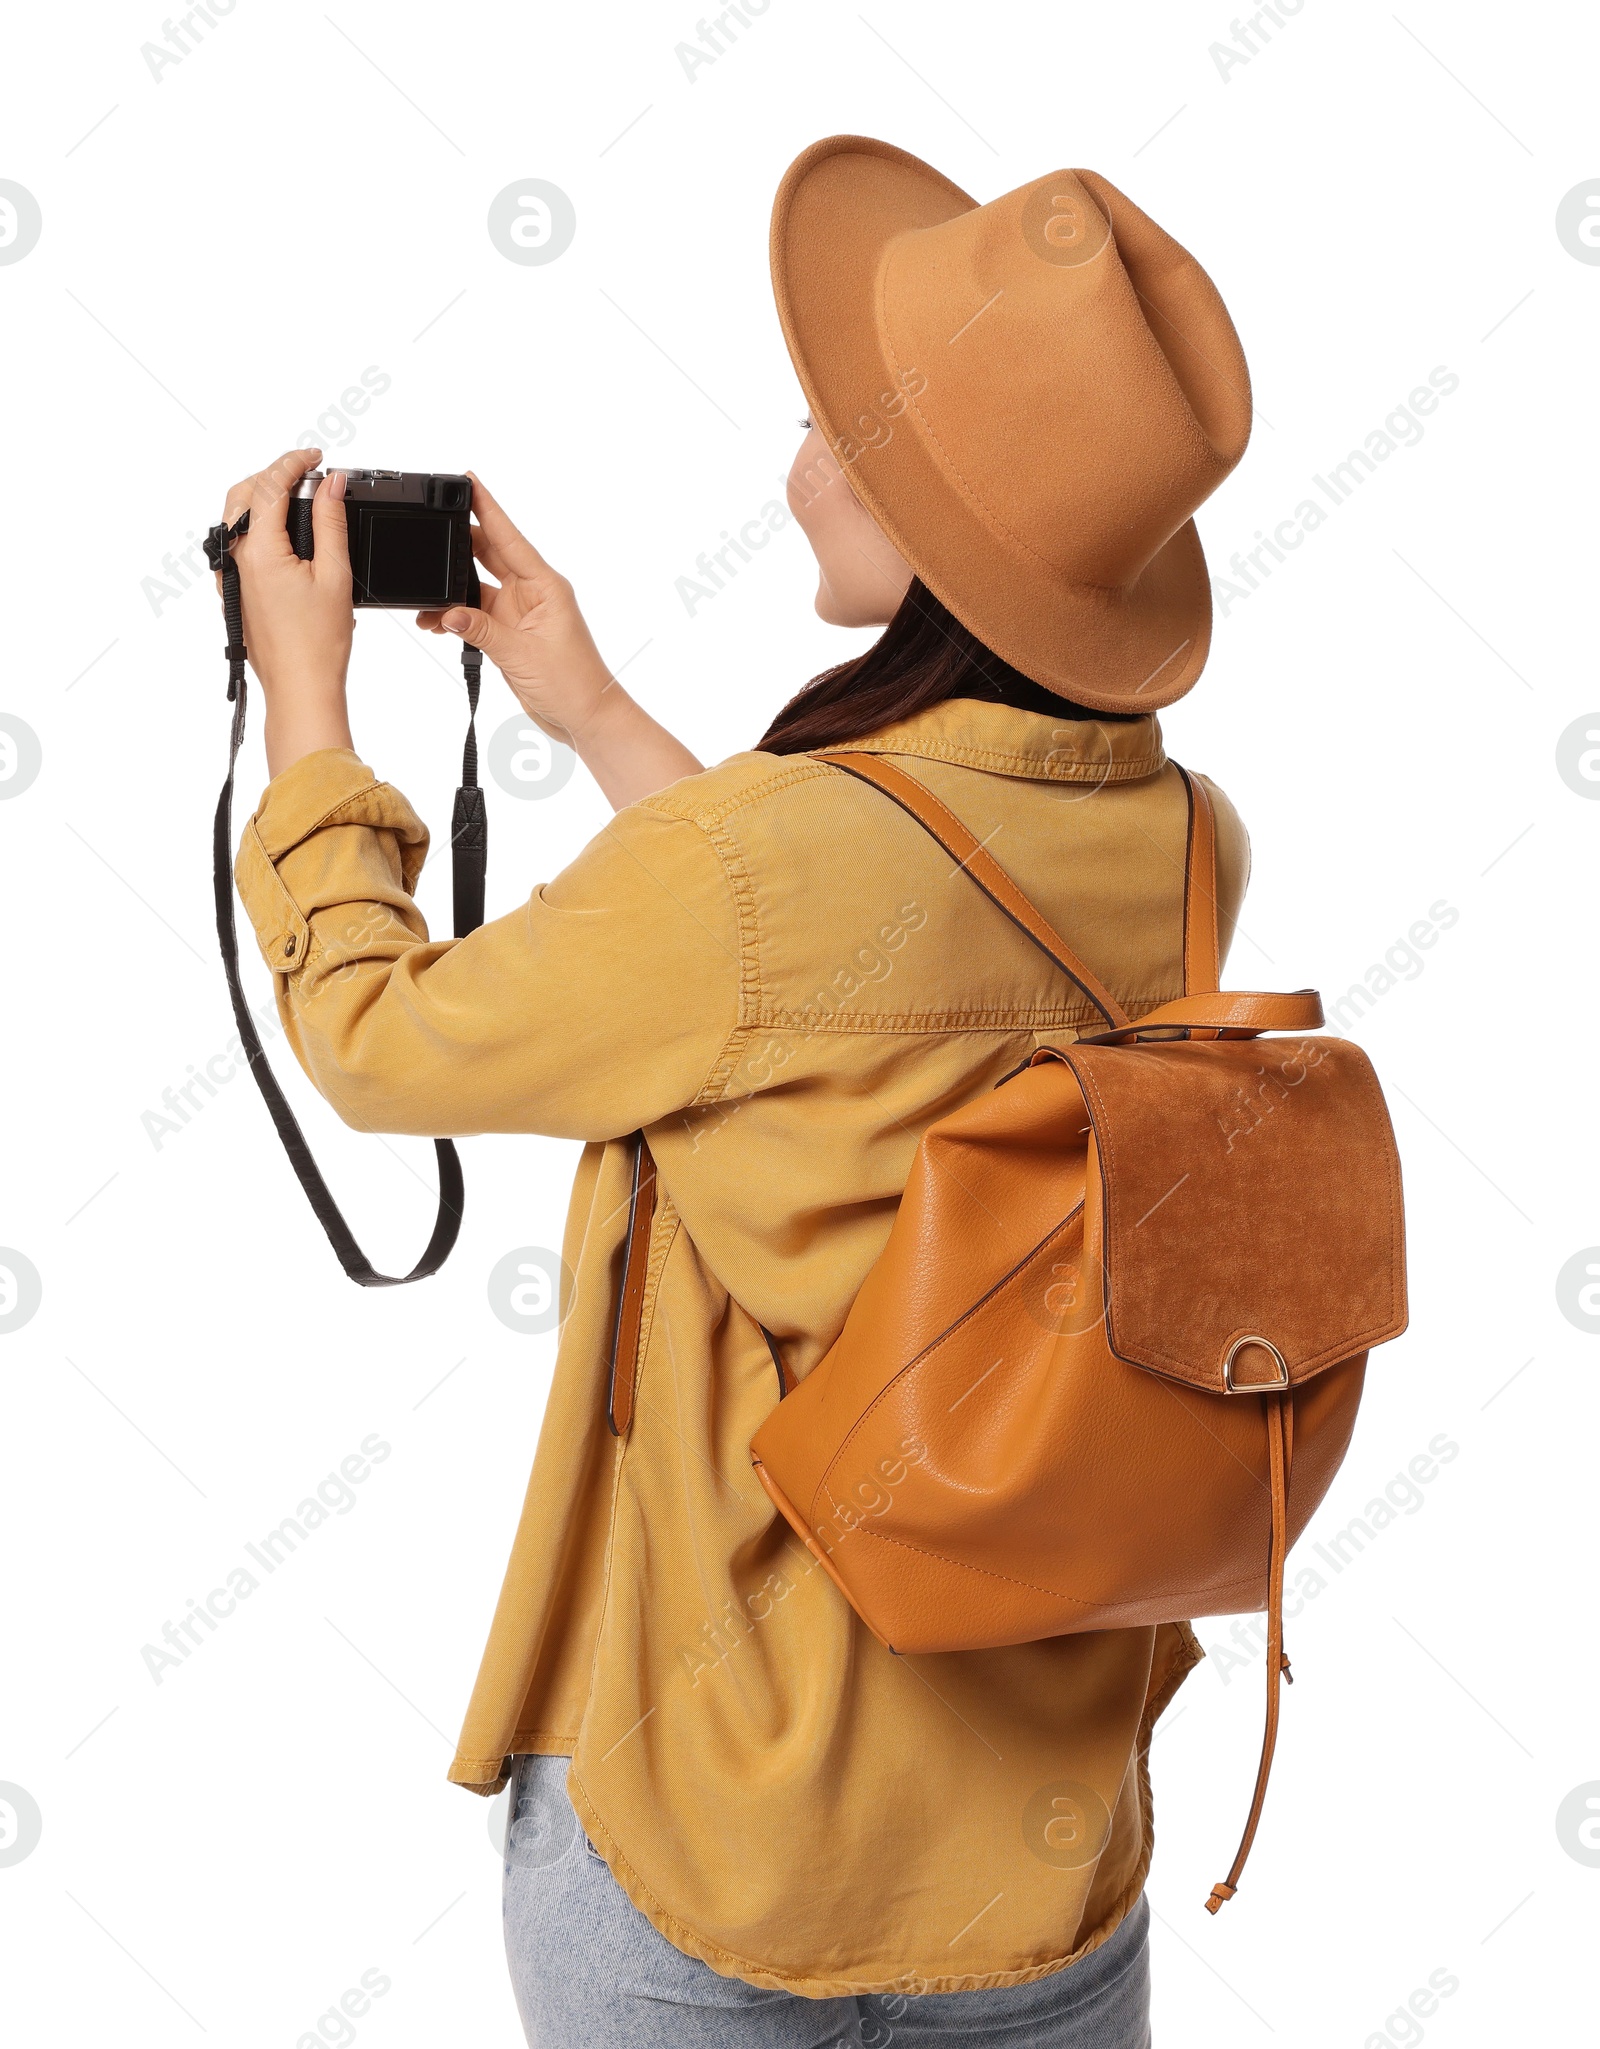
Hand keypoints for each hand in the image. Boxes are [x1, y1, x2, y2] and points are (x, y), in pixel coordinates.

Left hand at [221, 448, 353, 774]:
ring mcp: (231, 575)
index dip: (294, 463)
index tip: (317, 457)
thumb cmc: (319, 644)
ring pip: (236, 516)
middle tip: (308, 474)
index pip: (271, 486)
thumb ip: (330, 522)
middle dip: (274, 474)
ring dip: (263, 497)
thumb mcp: (335, 574)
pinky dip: (256, 524)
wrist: (299, 687)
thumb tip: (331, 483)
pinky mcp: (234, 590)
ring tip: (297, 497)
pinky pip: (237, 542)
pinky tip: (283, 533)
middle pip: (245, 493)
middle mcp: (237, 558)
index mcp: (260, 551)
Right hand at [418, 474, 703, 809]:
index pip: (509, 537)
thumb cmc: (573, 683)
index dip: (488, 507)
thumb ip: (481, 631)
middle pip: (488, 556)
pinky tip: (436, 622)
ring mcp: (520, 613)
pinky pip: (476, 616)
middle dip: (458, 545)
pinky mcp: (510, 635)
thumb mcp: (521, 655)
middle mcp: (532, 593)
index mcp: (545, 585)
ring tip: (423, 600)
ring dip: (451, 592)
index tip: (468, 478)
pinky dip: (457, 618)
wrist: (586, 718)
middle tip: (427, 532)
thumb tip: (447, 613)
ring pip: (477, 588)